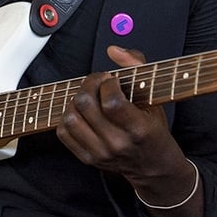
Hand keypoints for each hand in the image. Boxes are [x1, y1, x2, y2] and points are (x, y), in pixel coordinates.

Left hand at [55, 45, 181, 184]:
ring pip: (70, 117)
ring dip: (76, 100)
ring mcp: (100, 153)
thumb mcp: (153, 98)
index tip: (111, 80)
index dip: (106, 83)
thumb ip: (136, 66)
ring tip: (89, 97)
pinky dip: (68, 116)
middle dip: (88, 85)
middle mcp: (117, 143)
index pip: (111, 101)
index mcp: (138, 128)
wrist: (153, 166)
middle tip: (98, 83)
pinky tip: (82, 112)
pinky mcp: (87, 158)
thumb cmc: (153, 130)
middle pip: (85, 105)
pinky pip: (63, 132)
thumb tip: (113, 50)